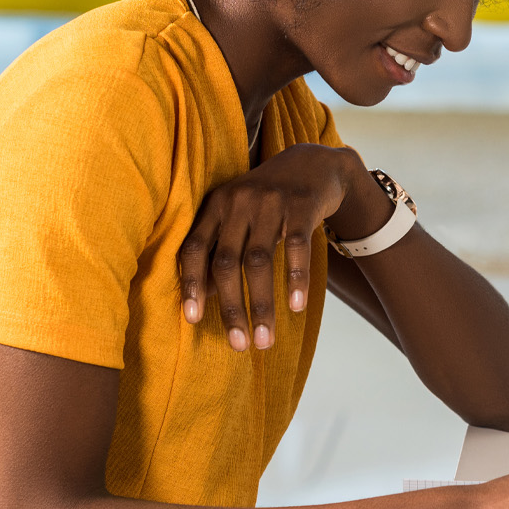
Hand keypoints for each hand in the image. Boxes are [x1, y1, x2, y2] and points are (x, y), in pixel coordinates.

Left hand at [178, 144, 388, 350]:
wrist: (317, 163)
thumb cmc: (270, 199)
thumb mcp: (239, 213)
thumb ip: (221, 246)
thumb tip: (203, 297)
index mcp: (216, 205)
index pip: (194, 248)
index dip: (191, 285)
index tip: (192, 320)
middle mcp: (239, 201)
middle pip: (227, 262)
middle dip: (231, 308)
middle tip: (239, 345)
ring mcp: (271, 201)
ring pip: (260, 261)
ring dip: (262, 304)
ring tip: (265, 339)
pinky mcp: (302, 204)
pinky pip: (297, 248)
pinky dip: (295, 280)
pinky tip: (296, 307)